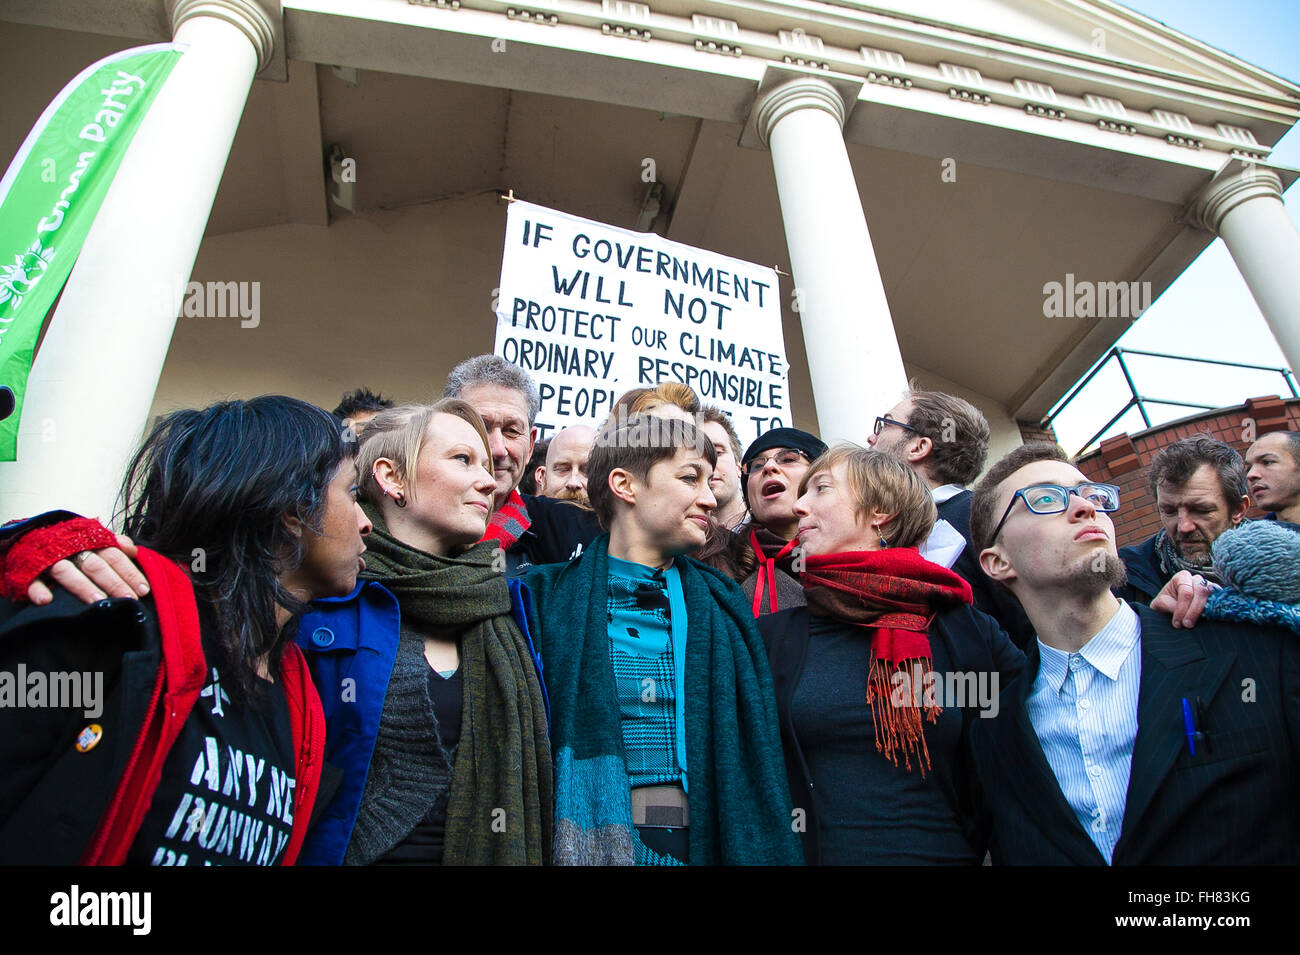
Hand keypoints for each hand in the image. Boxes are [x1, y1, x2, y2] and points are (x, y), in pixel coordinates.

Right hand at [26, 535, 148, 604]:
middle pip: (95, 565)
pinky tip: (46, 600)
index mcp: (89, 541)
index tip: (144, 589)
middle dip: (114, 582)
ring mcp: (50, 560)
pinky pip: (32, 580)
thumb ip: (114, 543)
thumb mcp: (92, 538)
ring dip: (82, 586)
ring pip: (67, 572)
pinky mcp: (29, 571)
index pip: (114, 556)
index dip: (129, 572)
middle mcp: (71, 549)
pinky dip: (38, 590)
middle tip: (129, 599)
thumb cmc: (69, 543)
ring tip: (98, 601)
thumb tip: (133, 550)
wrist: (30, 538)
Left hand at [1150, 570, 1214, 627]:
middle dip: (1194, 611)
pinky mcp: (1217, 595)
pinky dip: (1215, 610)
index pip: (1186, 592)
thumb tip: (1181, 614)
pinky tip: (1209, 619)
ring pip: (1212, 596)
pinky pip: (1220, 601)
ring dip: (1205, 611)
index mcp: (1182, 577)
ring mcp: (1209, 586)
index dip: (1182, 608)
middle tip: (1187, 625)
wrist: (1172, 607)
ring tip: (1196, 624)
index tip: (1177, 623)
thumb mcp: (1160, 603)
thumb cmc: (1165, 603)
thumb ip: (1168, 605)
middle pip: (1201, 592)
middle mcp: (1197, 579)